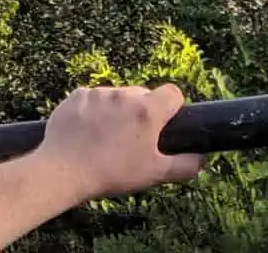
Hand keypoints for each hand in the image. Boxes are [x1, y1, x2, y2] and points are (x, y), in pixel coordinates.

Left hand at [35, 84, 203, 202]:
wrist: (65, 170)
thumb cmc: (113, 173)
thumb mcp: (155, 174)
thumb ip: (184, 165)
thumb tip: (202, 158)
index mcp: (147, 110)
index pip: (173, 92)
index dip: (172, 108)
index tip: (164, 124)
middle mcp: (123, 95)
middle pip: (142, 94)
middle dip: (142, 111)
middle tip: (133, 138)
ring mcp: (98, 93)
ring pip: (116, 96)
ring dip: (116, 110)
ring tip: (107, 138)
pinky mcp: (76, 95)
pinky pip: (92, 98)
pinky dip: (93, 110)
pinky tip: (87, 132)